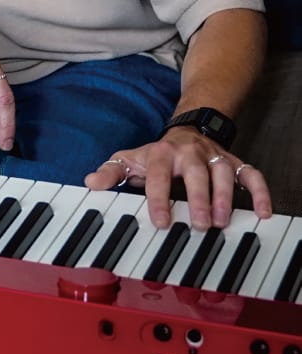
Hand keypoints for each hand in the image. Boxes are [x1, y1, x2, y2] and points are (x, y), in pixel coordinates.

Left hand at [84, 128, 272, 229]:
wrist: (186, 131)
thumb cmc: (156, 155)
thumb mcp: (130, 160)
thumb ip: (111, 173)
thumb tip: (90, 183)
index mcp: (162, 154)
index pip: (159, 175)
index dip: (158, 198)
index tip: (161, 222)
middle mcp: (189, 153)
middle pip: (196, 172)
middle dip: (198, 197)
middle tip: (200, 222)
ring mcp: (213, 157)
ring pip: (222, 173)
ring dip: (225, 196)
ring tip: (223, 221)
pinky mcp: (233, 163)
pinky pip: (250, 174)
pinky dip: (259, 191)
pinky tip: (262, 212)